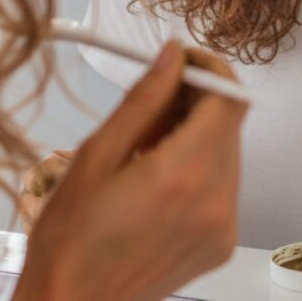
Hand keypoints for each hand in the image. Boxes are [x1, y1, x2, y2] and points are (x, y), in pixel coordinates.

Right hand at [13, 42, 246, 300]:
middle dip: (198, 101)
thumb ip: (144, 99)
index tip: (184, 63)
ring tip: (148, 148)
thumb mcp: (96, 154)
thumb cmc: (70, 243)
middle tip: (154, 105)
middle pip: (231, 121)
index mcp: (183, 175)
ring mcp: (222, 227)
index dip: (210, 70)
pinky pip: (224, 184)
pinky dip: (200, 168)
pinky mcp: (220, 243)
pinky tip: (158, 178)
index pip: (229, 97)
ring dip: (198, 134)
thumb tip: (171, 57)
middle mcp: (213, 202)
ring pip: (229, 150)